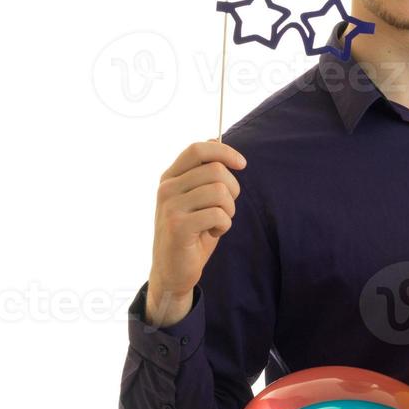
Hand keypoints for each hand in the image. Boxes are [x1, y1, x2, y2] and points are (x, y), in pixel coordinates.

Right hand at [147, 139, 247, 325]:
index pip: (198, 149)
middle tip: (227, 208)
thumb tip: (214, 138)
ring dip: (229, 210)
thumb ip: (203, 172)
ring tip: (218, 222)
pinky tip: (213, 233)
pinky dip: (224, 225)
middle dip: (233, 189)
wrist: (173, 271)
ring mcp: (170, 206)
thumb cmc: (191, 233)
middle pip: (215, 170)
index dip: (224, 151)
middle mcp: (167, 188)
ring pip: (220, 192)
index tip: (242, 164)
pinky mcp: (178, 226)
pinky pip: (218, 214)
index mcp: (170, 177)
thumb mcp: (197, 198)